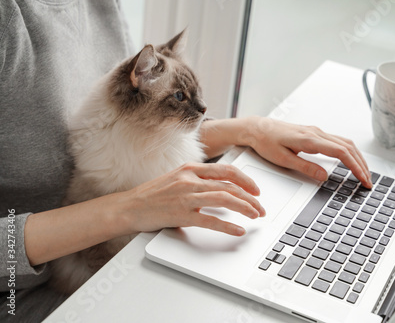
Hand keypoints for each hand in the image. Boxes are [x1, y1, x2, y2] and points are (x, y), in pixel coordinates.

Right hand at [123, 163, 265, 235]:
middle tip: (260, 207)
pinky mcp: (182, 214)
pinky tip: (237, 230)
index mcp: (191, 169)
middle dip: (250, 197)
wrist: (130, 206)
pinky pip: (210, 220)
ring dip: (245, 208)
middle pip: (230, 185)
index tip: (255, 190)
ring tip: (255, 216)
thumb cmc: (153, 194)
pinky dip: (227, 225)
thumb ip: (199, 180)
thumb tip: (223, 187)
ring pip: (224, 198)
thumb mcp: (178, 178)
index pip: (226, 170)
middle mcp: (190, 180)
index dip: (245, 180)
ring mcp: (186, 196)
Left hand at [239, 117, 372, 187]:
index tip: (363, 179)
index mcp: (309, 139)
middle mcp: (316, 132)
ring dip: (357, 157)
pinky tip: (351, 161)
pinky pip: (338, 141)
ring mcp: (316, 131)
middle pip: (348, 146)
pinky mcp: (314, 133)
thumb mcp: (282, 159)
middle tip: (368, 182)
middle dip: (361, 164)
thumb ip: (305, 167)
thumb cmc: (266, 142)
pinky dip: (349, 152)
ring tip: (364, 173)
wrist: (257, 128)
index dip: (355, 166)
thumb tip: (325, 176)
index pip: (341, 152)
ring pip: (345, 142)